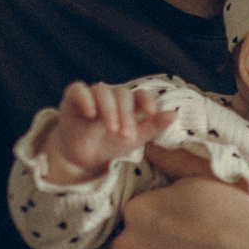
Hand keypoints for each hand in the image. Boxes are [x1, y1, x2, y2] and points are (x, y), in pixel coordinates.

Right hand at [43, 81, 175, 184]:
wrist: (84, 158)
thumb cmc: (111, 145)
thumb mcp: (135, 139)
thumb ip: (153, 127)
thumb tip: (175, 114)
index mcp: (128, 103)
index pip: (140, 94)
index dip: (146, 100)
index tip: (150, 112)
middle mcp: (111, 96)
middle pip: (122, 94)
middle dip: (126, 115)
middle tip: (125, 135)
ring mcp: (92, 96)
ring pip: (102, 91)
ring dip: (109, 110)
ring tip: (112, 130)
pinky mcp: (73, 98)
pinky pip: (78, 90)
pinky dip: (85, 99)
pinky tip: (90, 114)